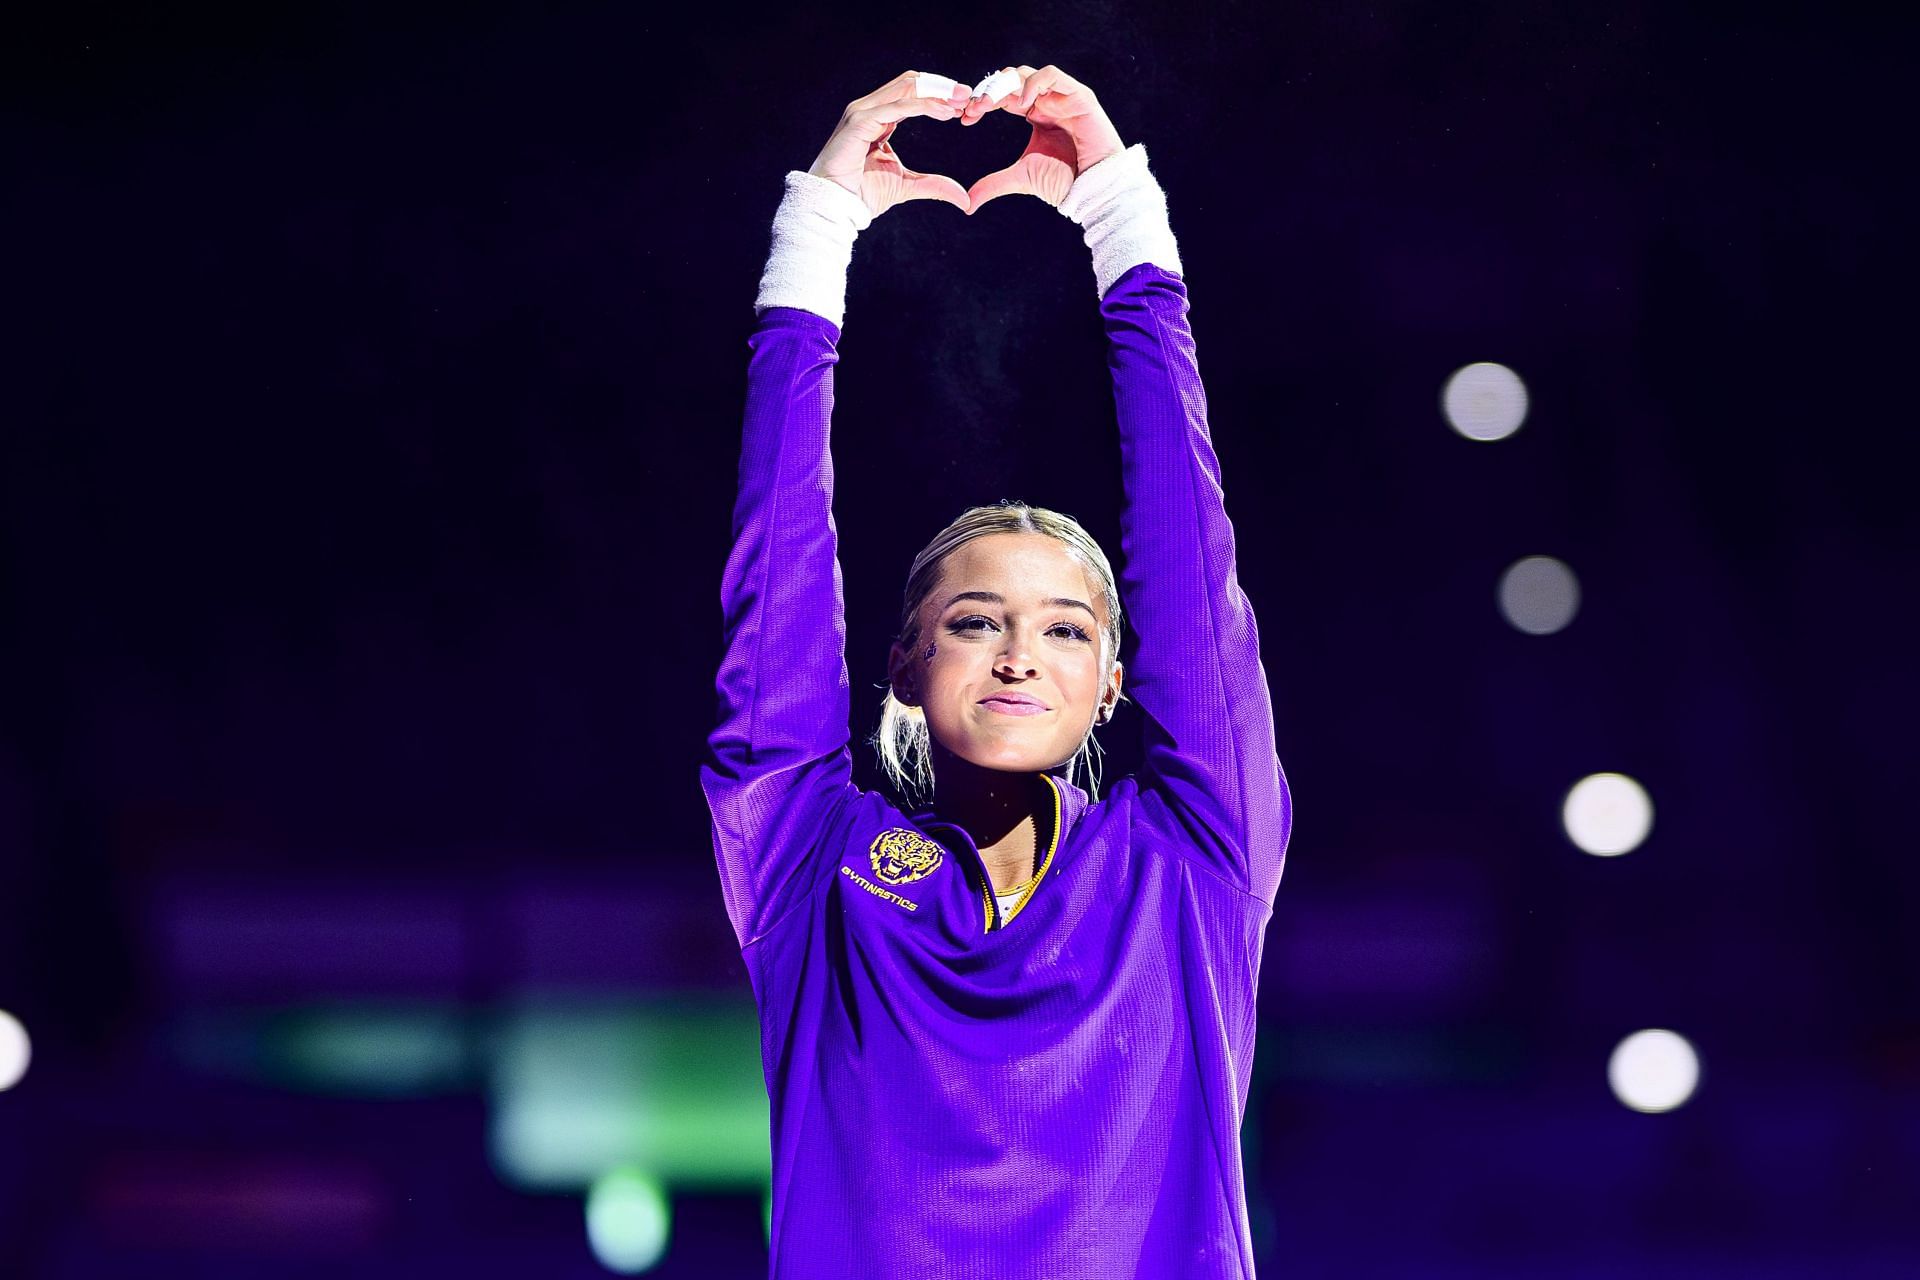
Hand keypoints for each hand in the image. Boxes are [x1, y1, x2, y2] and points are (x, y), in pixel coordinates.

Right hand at [807, 70, 973, 217]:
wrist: (835, 206)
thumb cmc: (862, 195)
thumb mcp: (907, 186)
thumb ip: (934, 185)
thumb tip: (964, 198)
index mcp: (879, 118)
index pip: (912, 93)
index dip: (939, 95)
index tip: (965, 104)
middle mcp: (870, 109)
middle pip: (910, 83)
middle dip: (941, 87)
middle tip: (967, 96)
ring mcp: (862, 112)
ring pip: (906, 88)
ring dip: (936, 92)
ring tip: (959, 103)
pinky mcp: (860, 121)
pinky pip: (897, 106)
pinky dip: (924, 106)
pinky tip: (944, 113)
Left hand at [959, 65, 1125, 214]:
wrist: (1092, 189)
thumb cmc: (1064, 183)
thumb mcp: (1021, 178)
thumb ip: (994, 184)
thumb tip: (967, 204)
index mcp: (1035, 114)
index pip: (1003, 97)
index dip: (983, 102)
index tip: (964, 117)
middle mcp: (1047, 101)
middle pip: (1011, 81)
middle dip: (988, 91)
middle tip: (974, 107)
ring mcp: (1062, 97)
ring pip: (1027, 74)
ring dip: (1005, 85)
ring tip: (992, 105)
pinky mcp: (1078, 96)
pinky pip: (1052, 75)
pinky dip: (1033, 83)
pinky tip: (1021, 103)